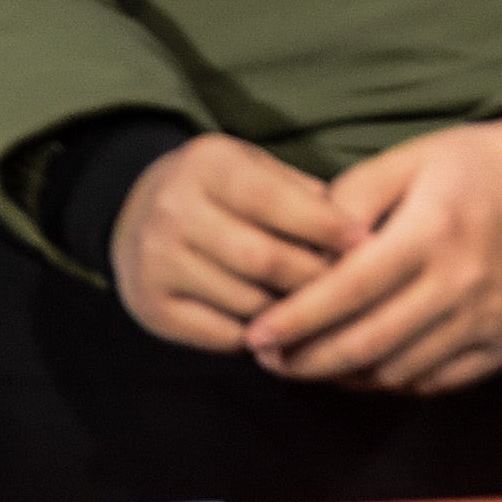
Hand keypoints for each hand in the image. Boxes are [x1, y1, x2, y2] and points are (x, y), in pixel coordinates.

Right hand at [110, 133, 353, 352]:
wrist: (136, 214)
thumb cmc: (222, 191)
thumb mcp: (256, 169)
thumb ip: (303, 194)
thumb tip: (360, 232)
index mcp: (207, 165)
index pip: (275, 199)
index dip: (325, 225)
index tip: (365, 241)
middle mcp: (173, 210)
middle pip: (262, 258)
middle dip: (313, 276)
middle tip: (350, 287)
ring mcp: (155, 261)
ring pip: (245, 302)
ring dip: (291, 313)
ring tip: (321, 310)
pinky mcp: (151, 307)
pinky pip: (220, 336)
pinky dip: (259, 336)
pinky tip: (279, 329)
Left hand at [250, 120, 501, 392]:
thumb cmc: (481, 166)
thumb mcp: (415, 157)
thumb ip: (354, 197)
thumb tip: (305, 245)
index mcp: (432, 230)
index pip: (347, 290)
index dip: (294, 319)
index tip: (254, 334)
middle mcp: (461, 283)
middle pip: (365, 343)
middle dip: (306, 359)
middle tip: (268, 360)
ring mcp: (487, 320)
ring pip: (397, 370)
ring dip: (344, 375)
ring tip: (308, 363)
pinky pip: (435, 381)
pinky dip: (392, 380)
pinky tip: (365, 367)